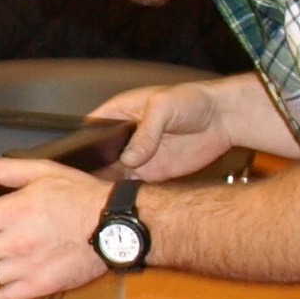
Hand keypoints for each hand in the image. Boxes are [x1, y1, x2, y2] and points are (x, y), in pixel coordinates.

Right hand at [90, 81, 235, 181]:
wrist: (222, 120)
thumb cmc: (193, 100)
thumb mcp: (164, 106)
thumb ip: (145, 131)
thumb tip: (129, 157)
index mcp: (120, 112)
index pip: (92, 128)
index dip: (82, 142)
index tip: (77, 158)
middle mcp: (125, 137)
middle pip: (98, 157)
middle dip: (92, 169)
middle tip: (87, 182)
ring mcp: (137, 157)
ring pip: (112, 174)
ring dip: (108, 184)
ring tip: (102, 193)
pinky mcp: (152, 172)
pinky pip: (133, 186)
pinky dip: (127, 193)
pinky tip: (124, 198)